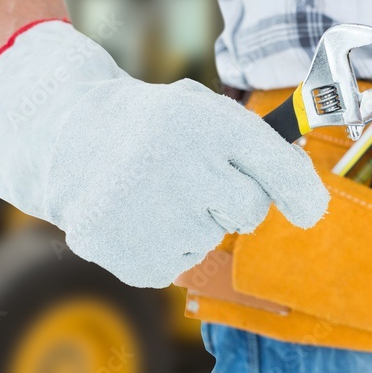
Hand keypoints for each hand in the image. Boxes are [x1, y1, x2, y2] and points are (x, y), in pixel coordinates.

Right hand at [0, 20, 328, 287]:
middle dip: (229, 197)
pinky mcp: (137, 259)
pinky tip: (134, 217)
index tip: (308, 210)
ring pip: (210, 238)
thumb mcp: (195, 108)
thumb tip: (306, 197)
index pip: (279, 170)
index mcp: (205, 122)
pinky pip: (179, 263)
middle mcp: (184, 169)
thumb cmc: (144, 128)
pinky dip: (162, 246)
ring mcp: (156, 218)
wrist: (63, 143)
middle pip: (250, 210)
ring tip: (149, 192)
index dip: (302, 194)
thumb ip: (249, 143)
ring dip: (190, 220)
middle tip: (189, 177)